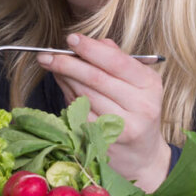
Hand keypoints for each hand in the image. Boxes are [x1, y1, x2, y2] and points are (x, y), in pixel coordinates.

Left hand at [37, 33, 170, 192]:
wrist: (142, 156)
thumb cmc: (133, 110)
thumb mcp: (134, 83)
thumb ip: (113, 60)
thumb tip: (87, 42)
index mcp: (149, 84)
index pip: (116, 62)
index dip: (91, 49)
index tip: (70, 39)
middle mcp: (141, 105)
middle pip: (96, 78)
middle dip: (67, 63)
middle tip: (45, 54)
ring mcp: (123, 125)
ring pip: (84, 95)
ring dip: (63, 78)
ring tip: (50, 65)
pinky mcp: (105, 140)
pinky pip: (78, 113)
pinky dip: (67, 98)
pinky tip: (63, 89)